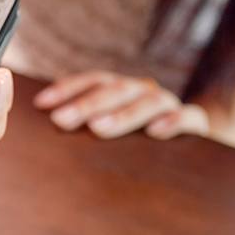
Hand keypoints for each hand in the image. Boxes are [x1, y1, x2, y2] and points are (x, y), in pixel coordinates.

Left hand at [34, 70, 209, 139]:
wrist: (185, 153)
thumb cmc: (132, 143)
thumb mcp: (104, 131)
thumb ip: (80, 126)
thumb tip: (42, 126)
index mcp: (120, 90)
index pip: (93, 80)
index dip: (67, 89)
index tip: (41, 104)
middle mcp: (143, 92)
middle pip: (116, 90)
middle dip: (86, 105)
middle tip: (60, 121)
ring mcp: (169, 106)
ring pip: (148, 102)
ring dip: (121, 115)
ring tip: (97, 129)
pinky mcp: (194, 125)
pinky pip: (188, 118)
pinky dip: (173, 121)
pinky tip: (156, 132)